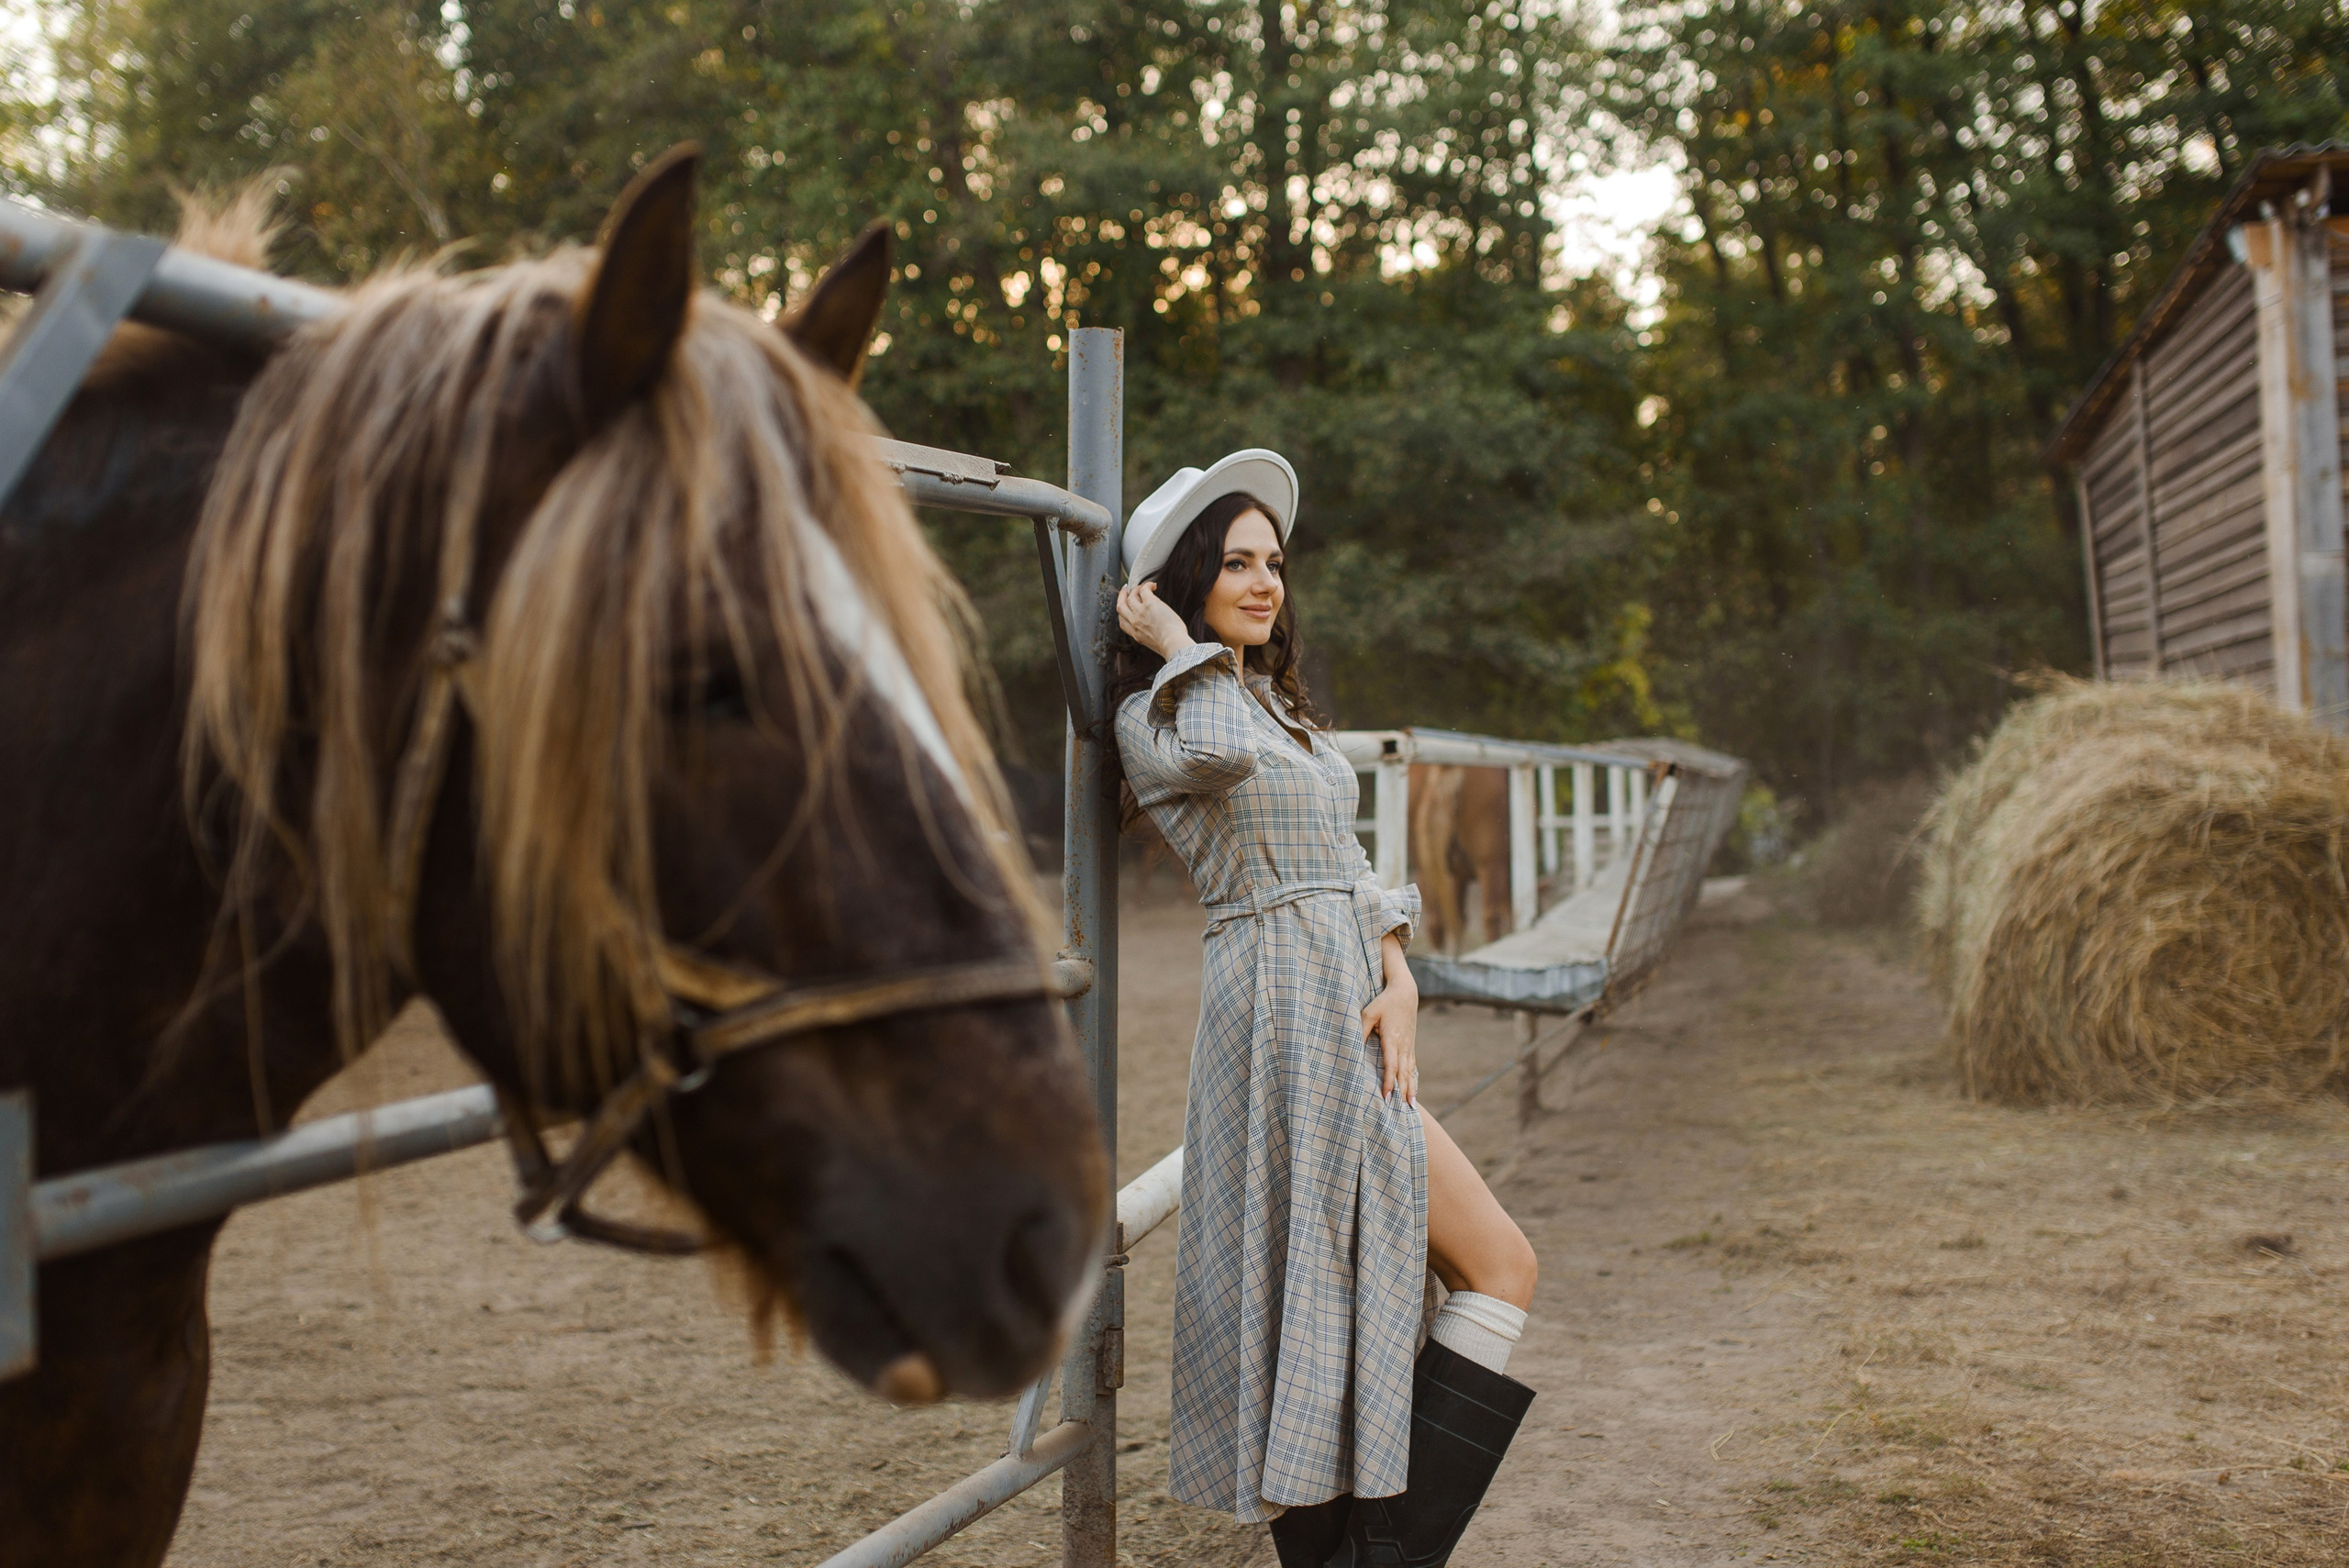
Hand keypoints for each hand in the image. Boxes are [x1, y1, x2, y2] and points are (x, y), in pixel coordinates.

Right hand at [1116, 581, 1193, 659]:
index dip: (1123, 612)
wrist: (1173, 644)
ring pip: (1130, 596)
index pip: (1122, 621)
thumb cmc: (1170, 646)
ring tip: (1143, 587)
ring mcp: (1140, 612)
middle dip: (1121, 596)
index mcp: (1135, 634)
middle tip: (1125, 590)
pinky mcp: (1150, 604)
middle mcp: (1135, 622)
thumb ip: (1149, 635)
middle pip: (1120, 606)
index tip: (1126, 606)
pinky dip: (1147, 585)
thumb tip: (1156, 629)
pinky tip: (1153, 586)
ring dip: (1135, 589)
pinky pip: (1144, 590)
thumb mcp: (1153, 643)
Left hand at [1362, 975, 1419, 1105]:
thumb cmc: (1384, 1003)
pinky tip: (1413, 1092)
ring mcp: (1409, 1046)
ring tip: (1410, 1108)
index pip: (1391, 1064)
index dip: (1389, 1081)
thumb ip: (1361, 1030)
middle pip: (1403, 1073)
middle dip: (1402, 1092)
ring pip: (1410, 1072)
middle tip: (1402, 1111)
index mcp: (1392, 1038)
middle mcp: (1404, 1045)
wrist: (1406, 993)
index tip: (1387, 1096)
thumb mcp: (1368, 1012)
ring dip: (1410, 1090)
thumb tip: (1353, 1048)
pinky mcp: (1411, 1046)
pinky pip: (1412, 1067)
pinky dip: (1413, 1081)